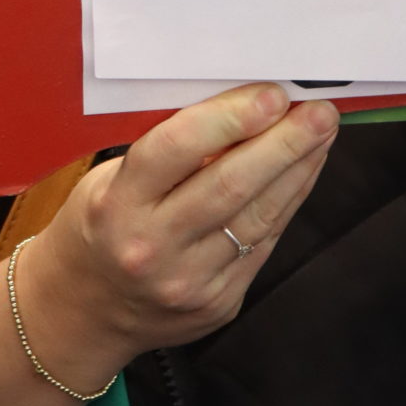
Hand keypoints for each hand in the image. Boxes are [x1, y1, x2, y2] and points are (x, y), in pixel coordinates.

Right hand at [18, 85, 338, 393]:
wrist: (84, 310)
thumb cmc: (97, 228)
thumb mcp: (109, 182)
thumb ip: (167, 154)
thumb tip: (238, 110)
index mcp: (116, 205)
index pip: (177, 150)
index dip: (230, 118)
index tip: (270, 94)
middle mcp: (152, 246)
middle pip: (230, 185)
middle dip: (283, 143)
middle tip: (318, 111)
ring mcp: (188, 281)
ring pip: (258, 217)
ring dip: (297, 170)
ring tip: (321, 134)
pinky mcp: (218, 301)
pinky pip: (262, 244)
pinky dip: (287, 203)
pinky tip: (302, 174)